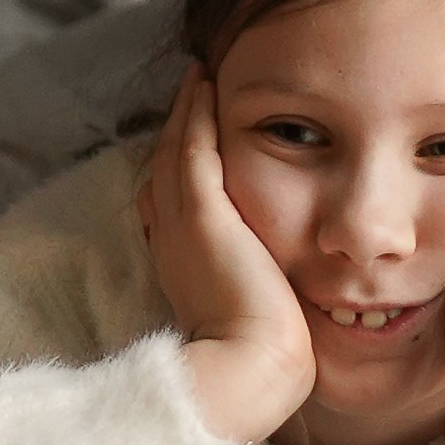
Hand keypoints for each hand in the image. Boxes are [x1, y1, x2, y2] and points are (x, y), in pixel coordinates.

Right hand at [138, 70, 315, 444]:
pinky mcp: (202, 214)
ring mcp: (182, 224)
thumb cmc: (265, 355)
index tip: (194, 140)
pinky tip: (204, 83)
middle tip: (191, 90)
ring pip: (174, 152)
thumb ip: (257, 287)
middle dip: (177, 130)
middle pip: (166, 169)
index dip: (180, 166)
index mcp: (182, 264)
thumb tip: (278, 283)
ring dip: (184, 112)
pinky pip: (191, 149)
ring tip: (198, 77)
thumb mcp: (255, 314)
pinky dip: (193, 115)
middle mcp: (171, 239)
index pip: (171, 202)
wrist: (252, 367)